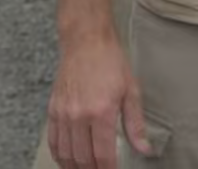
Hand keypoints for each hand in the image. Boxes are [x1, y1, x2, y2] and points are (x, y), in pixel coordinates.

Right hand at [47, 32, 150, 168]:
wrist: (85, 40)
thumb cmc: (110, 61)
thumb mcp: (130, 90)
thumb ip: (135, 124)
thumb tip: (144, 148)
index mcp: (101, 112)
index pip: (103, 154)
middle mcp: (79, 115)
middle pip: (82, 158)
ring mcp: (63, 113)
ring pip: (66, 154)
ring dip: (75, 167)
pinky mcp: (53, 109)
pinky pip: (53, 141)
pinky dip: (60, 155)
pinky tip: (68, 160)